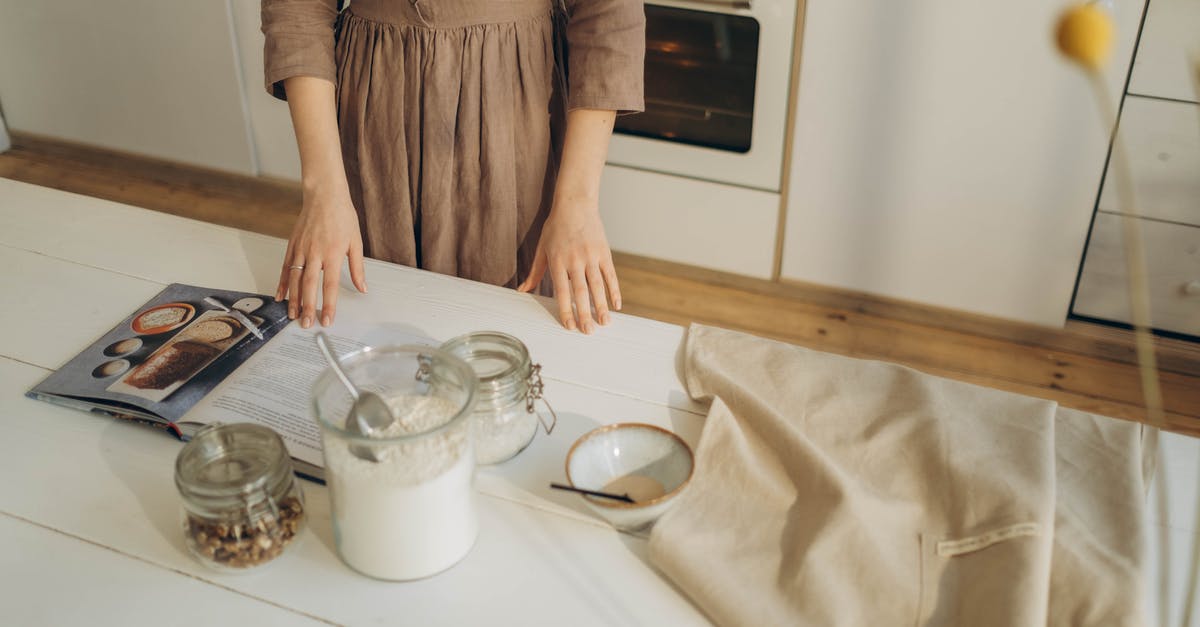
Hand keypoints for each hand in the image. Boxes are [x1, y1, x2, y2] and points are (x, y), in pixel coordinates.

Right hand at [275, 183, 366, 327]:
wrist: (324, 195)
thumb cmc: (342, 216)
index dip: (328, 305)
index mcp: (332, 254)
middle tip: (305, 324)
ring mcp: (301, 249)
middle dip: (307, 307)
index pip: (329, 285)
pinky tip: (280, 296)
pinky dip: (282, 284)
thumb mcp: (356, 242)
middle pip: (309, 286)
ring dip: (293, 300)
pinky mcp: (292, 245)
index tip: (327, 320)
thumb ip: (357, 267)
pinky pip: (285, 268)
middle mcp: (314, 253)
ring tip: (292, 315)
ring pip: (293, 279)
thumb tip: (362, 288)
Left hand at [517, 198, 620, 333]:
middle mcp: (575, 261)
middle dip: (585, 313)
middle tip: (589, 332)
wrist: (575, 204)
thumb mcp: (541, 248)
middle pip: (581, 292)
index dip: (566, 310)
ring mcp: (591, 256)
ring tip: (605, 323)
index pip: (562, 291)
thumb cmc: (556, 227)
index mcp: (558, 261)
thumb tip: (521, 291)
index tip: (570, 326)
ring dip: (602, 306)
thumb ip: (534, 272)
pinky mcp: (604, 252)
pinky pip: (610, 275)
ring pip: (598, 286)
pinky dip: (615, 290)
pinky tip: (617, 305)